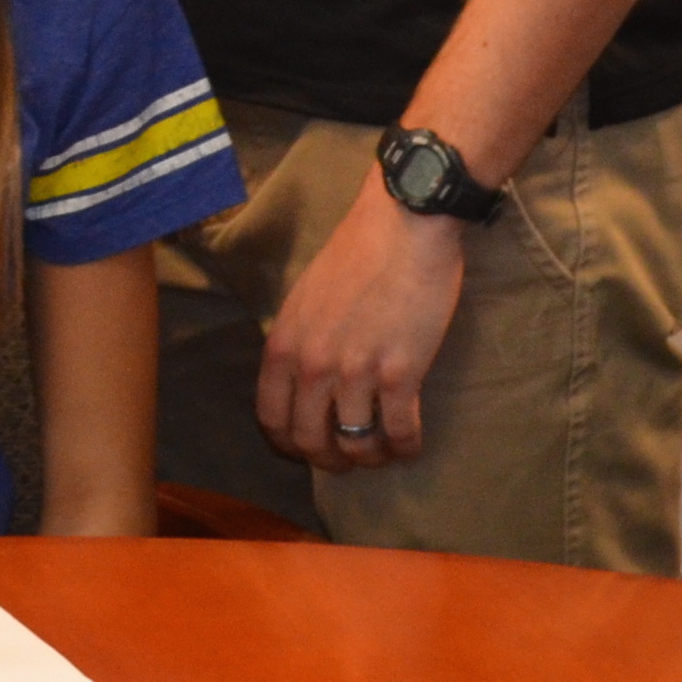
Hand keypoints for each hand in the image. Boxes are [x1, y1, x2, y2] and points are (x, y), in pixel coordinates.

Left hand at [254, 173, 467, 470]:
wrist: (404, 223)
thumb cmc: (358, 251)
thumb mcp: (307, 296)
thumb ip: (301, 339)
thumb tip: (306, 380)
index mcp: (284, 342)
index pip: (271, 417)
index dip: (289, 443)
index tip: (307, 447)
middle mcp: (312, 364)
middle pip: (309, 441)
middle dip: (328, 459)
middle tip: (347, 458)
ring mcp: (355, 371)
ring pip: (354, 445)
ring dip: (369, 457)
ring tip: (381, 451)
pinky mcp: (400, 374)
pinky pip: (399, 433)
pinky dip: (405, 448)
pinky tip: (410, 445)